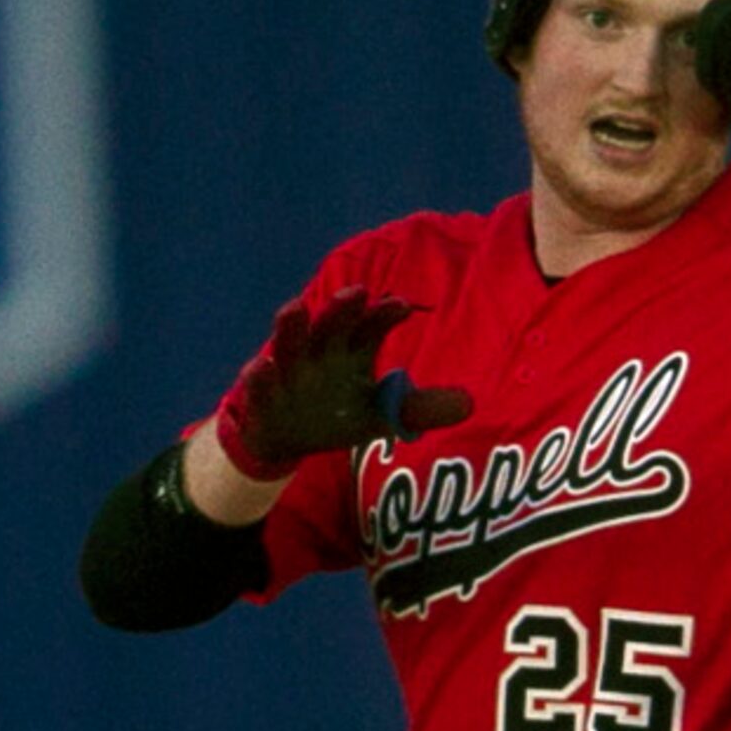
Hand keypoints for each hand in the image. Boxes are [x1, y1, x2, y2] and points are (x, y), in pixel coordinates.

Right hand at [209, 285, 471, 479]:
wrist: (284, 438)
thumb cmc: (335, 416)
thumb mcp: (381, 416)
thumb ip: (419, 409)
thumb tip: (471, 403)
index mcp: (351, 350)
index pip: (371, 325)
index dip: (385, 314)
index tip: (403, 306)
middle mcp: (319, 352)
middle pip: (331, 324)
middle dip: (341, 309)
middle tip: (356, 292)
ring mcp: (288, 370)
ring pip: (290, 342)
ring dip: (292, 325)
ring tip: (295, 307)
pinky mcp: (262, 394)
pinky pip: (259, 382)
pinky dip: (260, 375)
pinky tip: (262, 367)